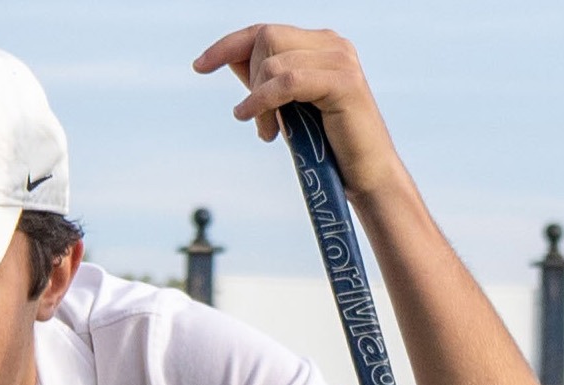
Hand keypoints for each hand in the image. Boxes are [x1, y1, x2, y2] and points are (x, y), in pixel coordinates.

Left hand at [194, 24, 406, 200]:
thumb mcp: (286, 106)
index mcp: (320, 45)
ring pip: (273, 62)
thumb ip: (263, 79)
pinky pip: (288, 82)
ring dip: (258, 100)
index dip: (227, 45)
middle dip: (250, 79)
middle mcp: (333, 45)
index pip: (264, 30)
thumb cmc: (324, 144)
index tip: (199, 66)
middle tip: (252, 119)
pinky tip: (258, 122)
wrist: (363, 175)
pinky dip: (264, 101)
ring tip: (266, 131)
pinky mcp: (344, 82)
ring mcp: (341, 60)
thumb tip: (229, 57)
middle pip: (266, 38)